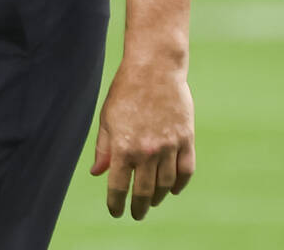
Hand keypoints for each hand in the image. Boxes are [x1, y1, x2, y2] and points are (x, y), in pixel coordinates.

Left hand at [90, 59, 194, 219]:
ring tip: (152, 201)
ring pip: (166, 184)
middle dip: (139, 206)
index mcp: (123, 146)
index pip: (118, 185)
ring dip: (159, 197)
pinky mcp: (186, 140)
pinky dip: (179, 184)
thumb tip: (97, 174)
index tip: (115, 212)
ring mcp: (169, 146)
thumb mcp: (107, 119)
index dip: (116, 203)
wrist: (154, 69)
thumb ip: (104, 149)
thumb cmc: (125, 92)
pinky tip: (173, 190)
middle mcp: (147, 151)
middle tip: (136, 214)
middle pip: (145, 191)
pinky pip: (186, 171)